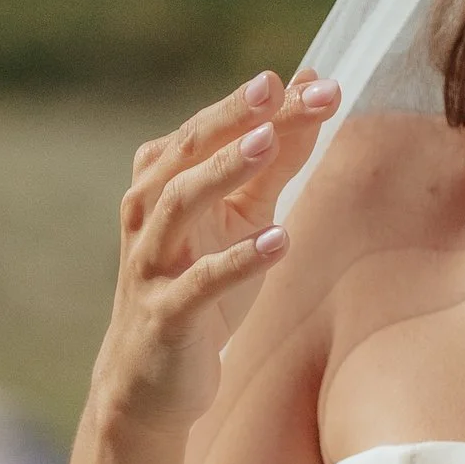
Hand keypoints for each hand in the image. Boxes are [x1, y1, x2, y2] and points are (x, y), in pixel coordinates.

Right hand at [89, 68, 341, 433]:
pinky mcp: (164, 314)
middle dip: (231, 117)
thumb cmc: (202, 291)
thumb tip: (314, 95)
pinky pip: (198, 282)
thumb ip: (275, 164)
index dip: (260, 104)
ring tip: (269, 143)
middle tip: (274, 89)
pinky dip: (237, 260)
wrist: (150, 384)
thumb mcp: (243, 221)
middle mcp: (148, 213)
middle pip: (186, 151)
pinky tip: (278, 241)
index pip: (210, 129)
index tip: (316, 79)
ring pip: (177, 204)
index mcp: (163, 181)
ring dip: (222, 170)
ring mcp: (151, 263)